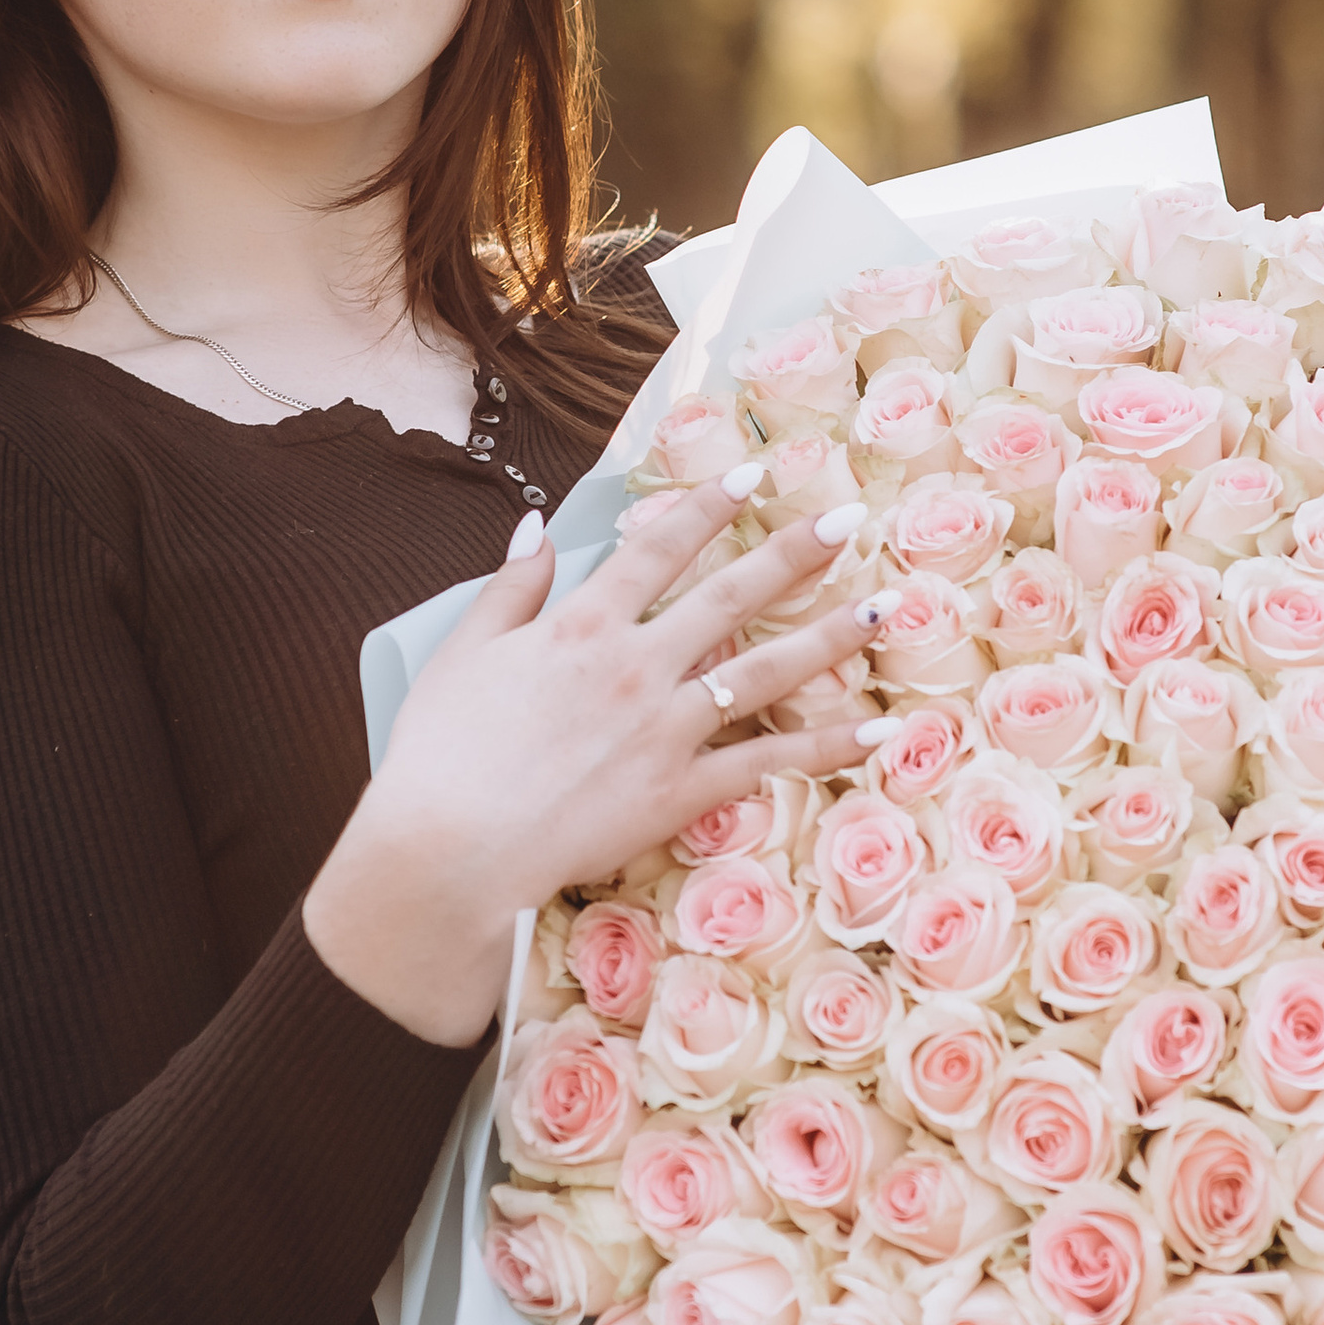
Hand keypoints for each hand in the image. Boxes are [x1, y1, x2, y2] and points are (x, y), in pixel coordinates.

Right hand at [303, 475, 889, 1045]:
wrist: (449, 850)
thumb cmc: (440, 756)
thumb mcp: (460, 656)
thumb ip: (508, 588)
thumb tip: (536, 526)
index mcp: (580, 627)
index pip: (656, 549)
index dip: (706, 506)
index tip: (752, 474)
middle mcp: (636, 665)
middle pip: (730, 595)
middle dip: (795, 551)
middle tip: (851, 518)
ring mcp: (665, 729)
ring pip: (765, 671)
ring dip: (829, 636)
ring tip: (883, 608)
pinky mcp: (680, 791)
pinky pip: (768, 764)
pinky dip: (827, 748)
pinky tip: (878, 731)